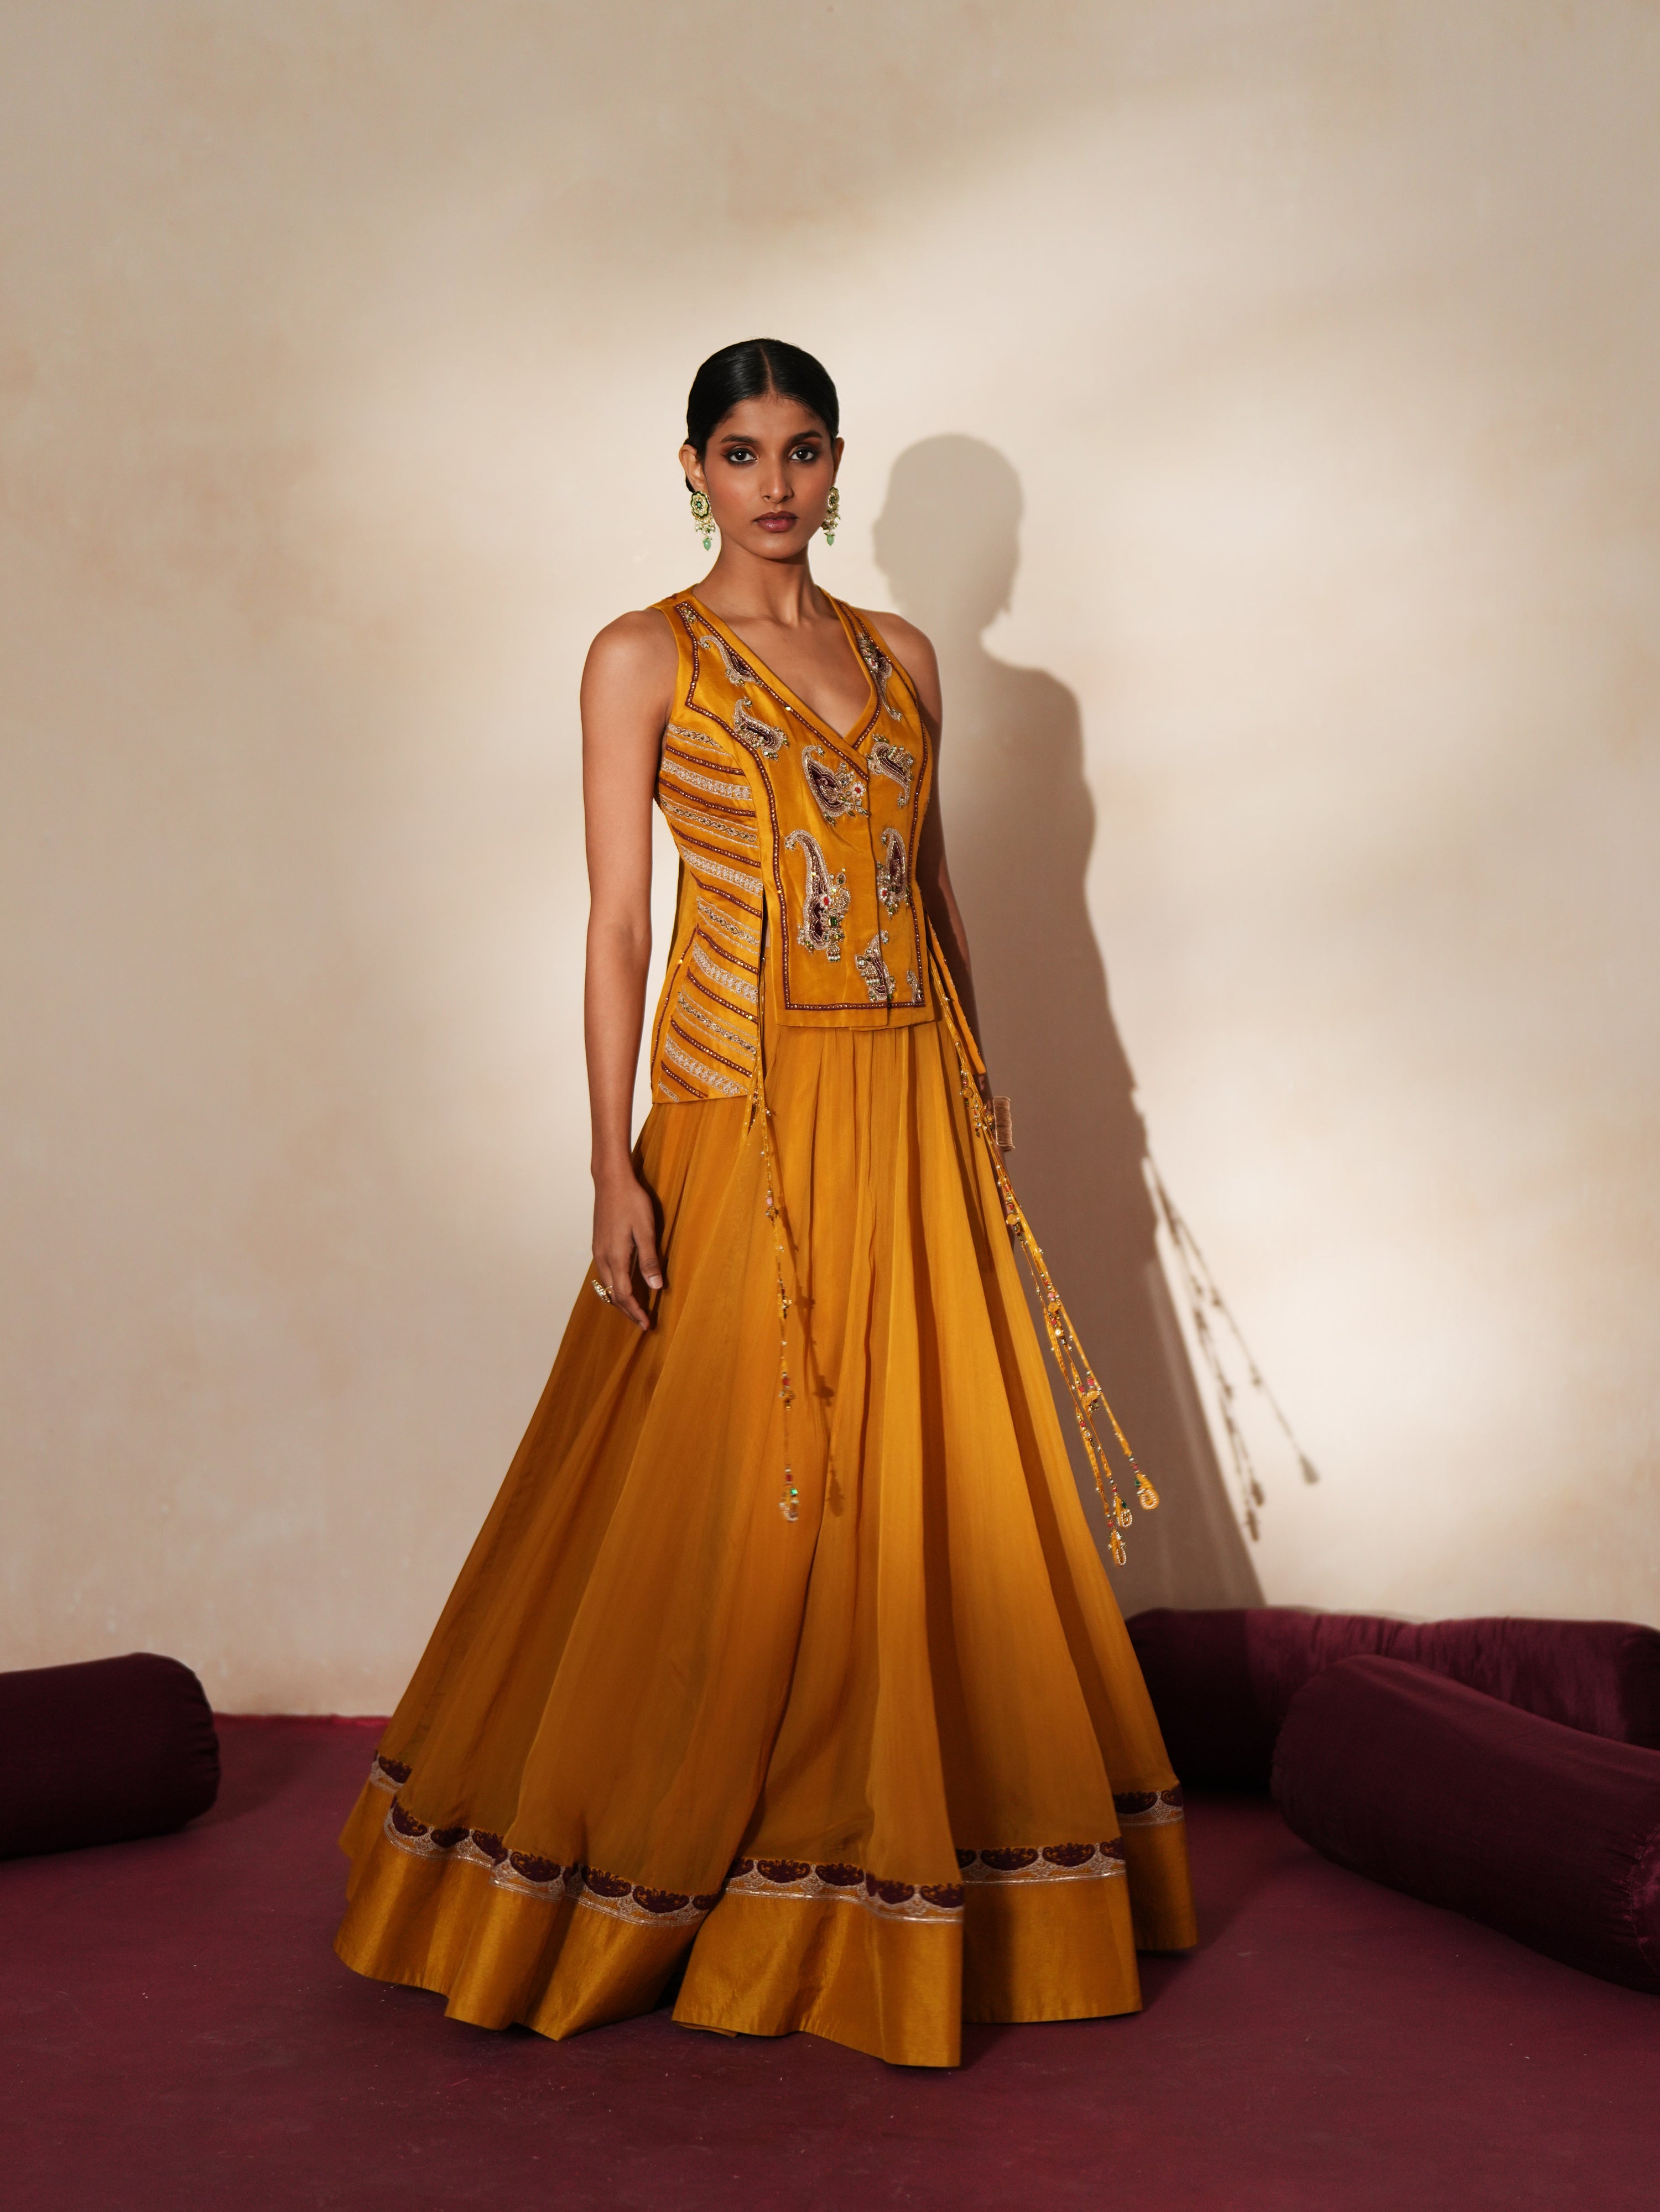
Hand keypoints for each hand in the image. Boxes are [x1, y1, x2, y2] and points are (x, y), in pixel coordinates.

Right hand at [592, 1165, 662, 1328]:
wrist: (611, 1181)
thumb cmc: (631, 1202)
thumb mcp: (646, 1230)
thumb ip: (649, 1259)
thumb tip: (656, 1287)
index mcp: (616, 1257)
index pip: (624, 1295)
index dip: (635, 1312)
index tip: (647, 1325)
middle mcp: (603, 1257)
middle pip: (613, 1295)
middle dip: (628, 1311)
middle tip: (643, 1322)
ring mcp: (598, 1251)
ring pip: (607, 1286)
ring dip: (621, 1300)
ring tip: (636, 1308)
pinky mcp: (599, 1244)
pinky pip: (605, 1274)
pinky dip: (615, 1286)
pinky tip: (625, 1285)